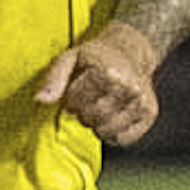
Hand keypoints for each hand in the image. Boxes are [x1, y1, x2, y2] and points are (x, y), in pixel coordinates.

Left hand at [31, 22, 164, 146]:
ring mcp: (141, 102)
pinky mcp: (149, 115)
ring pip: (107, 131)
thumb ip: (53, 80)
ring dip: (96, 124)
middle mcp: (129, 88)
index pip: (77, 102)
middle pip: (92, 118)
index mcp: (109, 72)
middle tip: (87, 100)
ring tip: (99, 106)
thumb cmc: (96, 56)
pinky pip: (123, 138)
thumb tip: (40, 100)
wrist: (131, 51)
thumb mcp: (69, 59)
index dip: (71, 99)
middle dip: (83, 112)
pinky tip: (112, 116)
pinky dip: (113, 133)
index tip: (76, 89)